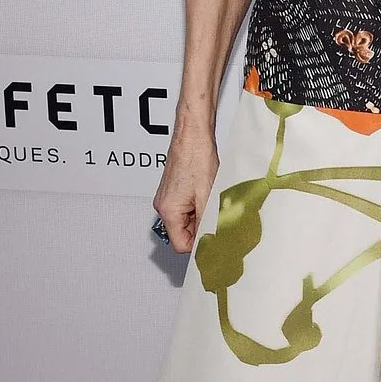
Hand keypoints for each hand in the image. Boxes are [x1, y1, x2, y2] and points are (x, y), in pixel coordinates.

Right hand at [153, 125, 219, 253]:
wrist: (192, 135)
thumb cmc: (197, 158)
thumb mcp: (208, 196)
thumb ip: (207, 221)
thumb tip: (212, 240)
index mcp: (168, 211)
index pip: (181, 245)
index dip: (199, 246)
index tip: (213, 241)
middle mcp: (163, 206)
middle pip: (183, 233)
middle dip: (201, 229)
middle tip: (216, 218)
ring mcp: (167, 198)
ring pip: (186, 221)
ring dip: (201, 216)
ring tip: (212, 202)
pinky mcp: (173, 191)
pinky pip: (186, 208)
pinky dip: (198, 206)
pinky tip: (207, 195)